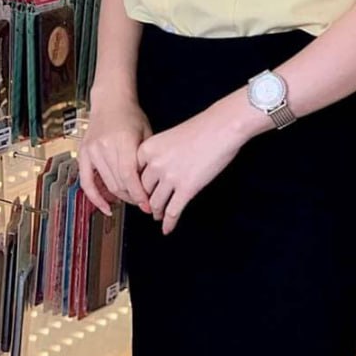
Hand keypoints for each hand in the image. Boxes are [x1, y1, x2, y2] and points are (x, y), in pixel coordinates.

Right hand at [79, 91, 152, 216]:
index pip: (129, 175)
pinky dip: (95, 198)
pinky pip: (86, 182)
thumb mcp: (146, 133)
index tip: (148, 205)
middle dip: (132, 197)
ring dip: (120, 197)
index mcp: (122, 140)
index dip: (139, 194)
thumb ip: (146, 159)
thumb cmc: (131, 116)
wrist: (110, 101)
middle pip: (118, 183)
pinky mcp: (83, 154)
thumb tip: (151, 187)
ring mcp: (92, 150)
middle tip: (143, 203)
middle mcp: (105, 146)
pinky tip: (106, 208)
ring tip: (131, 200)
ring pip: (106, 184)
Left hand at [137, 103, 247, 235]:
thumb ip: (158, 155)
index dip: (136, 187)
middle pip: (143, 191)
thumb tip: (155, 175)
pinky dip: (169, 223)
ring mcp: (170, 177)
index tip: (138, 194)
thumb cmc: (201, 128)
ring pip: (156, 204)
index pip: (133, 175)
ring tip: (158, 216)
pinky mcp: (187, 188)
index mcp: (148, 149)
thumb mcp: (168, 137)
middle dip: (146, 201)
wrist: (222, 127)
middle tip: (148, 206)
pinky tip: (167, 229)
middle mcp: (155, 164)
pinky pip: (173, 212)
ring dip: (157, 213)